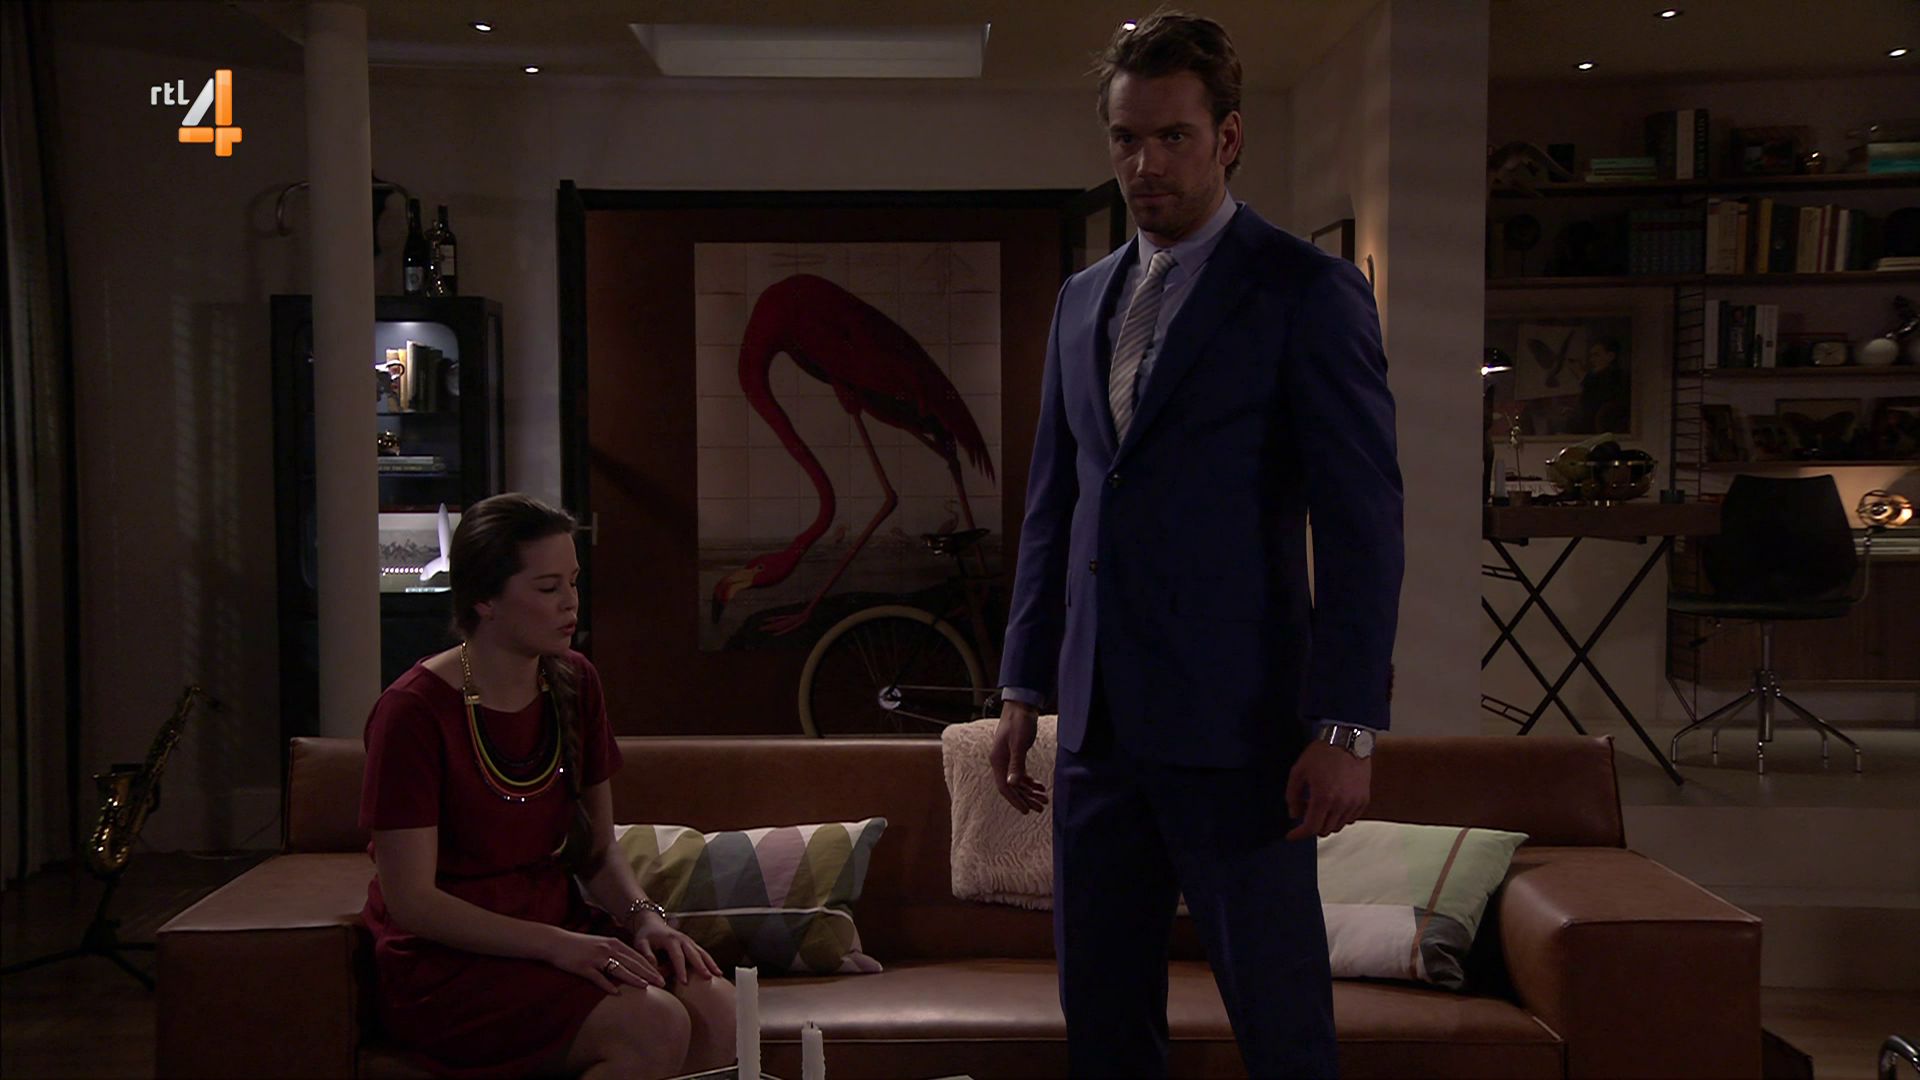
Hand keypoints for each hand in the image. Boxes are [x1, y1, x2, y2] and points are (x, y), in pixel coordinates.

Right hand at [547, 928, 662, 992]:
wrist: (556, 942)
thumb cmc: (579, 945)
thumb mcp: (600, 945)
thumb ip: (615, 953)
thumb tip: (630, 966)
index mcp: (613, 943)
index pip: (637, 956)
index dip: (651, 966)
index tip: (662, 975)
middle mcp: (607, 949)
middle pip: (632, 963)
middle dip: (649, 973)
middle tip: (663, 983)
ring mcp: (596, 958)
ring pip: (619, 970)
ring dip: (634, 978)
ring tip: (646, 987)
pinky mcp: (584, 967)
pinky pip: (598, 978)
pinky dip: (607, 985)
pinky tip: (616, 993)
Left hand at [631, 912, 723, 986]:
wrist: (652, 923)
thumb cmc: (645, 936)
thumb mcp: (641, 944)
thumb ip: (646, 955)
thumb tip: (653, 970)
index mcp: (670, 939)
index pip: (677, 956)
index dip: (680, 969)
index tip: (684, 982)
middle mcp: (682, 939)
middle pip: (694, 953)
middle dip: (701, 966)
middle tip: (708, 978)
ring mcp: (689, 941)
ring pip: (702, 952)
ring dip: (710, 963)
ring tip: (718, 975)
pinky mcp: (692, 944)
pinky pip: (703, 953)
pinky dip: (710, 961)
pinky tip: (717, 971)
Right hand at [989, 700, 1048, 813]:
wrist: (1021, 706)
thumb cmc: (1019, 722)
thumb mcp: (1019, 744)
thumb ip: (1016, 764)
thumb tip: (1012, 784)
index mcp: (998, 761)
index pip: (1004, 787)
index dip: (1015, 800)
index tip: (1026, 811)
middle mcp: (1000, 762)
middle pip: (1012, 787)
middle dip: (1026, 799)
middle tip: (1041, 808)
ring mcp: (1007, 759)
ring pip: (1017, 782)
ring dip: (1030, 792)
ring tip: (1044, 800)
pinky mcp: (1015, 755)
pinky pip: (1020, 773)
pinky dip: (1030, 782)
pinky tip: (1040, 787)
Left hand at [1285, 742, 1370, 841]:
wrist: (1348, 740)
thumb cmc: (1322, 753)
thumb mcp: (1298, 771)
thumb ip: (1292, 795)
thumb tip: (1294, 815)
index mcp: (1323, 798)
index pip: (1310, 828)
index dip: (1298, 834)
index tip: (1291, 835)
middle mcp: (1341, 804)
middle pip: (1324, 830)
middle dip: (1312, 825)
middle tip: (1305, 811)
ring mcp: (1355, 803)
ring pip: (1338, 826)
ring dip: (1326, 822)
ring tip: (1320, 805)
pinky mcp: (1364, 799)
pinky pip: (1351, 818)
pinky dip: (1340, 817)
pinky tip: (1334, 804)